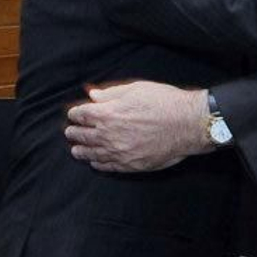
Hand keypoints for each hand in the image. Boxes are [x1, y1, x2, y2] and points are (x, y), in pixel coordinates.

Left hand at [64, 81, 210, 171]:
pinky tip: (94, 163)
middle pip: (83, 135)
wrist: (187, 124)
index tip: (73, 114)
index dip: (75, 114)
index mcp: (108, 113)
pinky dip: (98, 164)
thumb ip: (111, 94)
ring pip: (92, 154)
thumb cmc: (163, 102)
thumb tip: (93, 96)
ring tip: (76, 150)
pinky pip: (108, 166)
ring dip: (81, 151)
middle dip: (74, 133)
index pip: (82, 114)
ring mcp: (120, 152)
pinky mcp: (131, 165)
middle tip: (70, 132)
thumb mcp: (135, 89)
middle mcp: (109, 135)